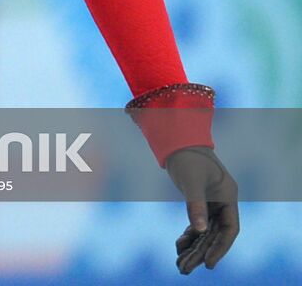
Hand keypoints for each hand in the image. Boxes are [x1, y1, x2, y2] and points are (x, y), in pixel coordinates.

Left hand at [164, 146, 239, 274]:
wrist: (179, 140)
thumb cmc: (188, 156)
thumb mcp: (192, 181)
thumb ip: (196, 205)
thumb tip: (198, 231)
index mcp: (228, 196)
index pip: (229, 229)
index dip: (220, 247)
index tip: (208, 263)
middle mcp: (222, 202)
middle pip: (215, 234)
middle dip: (201, 252)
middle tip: (185, 269)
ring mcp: (211, 203)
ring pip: (205, 232)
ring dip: (194, 248)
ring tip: (180, 264)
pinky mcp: (200, 202)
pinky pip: (197, 225)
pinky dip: (189, 236)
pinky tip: (179, 246)